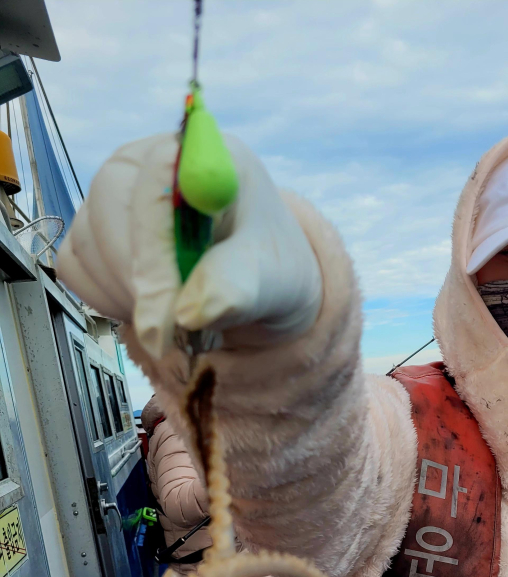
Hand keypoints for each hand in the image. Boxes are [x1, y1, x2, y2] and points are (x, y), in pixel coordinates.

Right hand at [57, 133, 321, 359]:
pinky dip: (106, 299)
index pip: (157, 176)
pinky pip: (75, 267)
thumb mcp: (272, 281)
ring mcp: (112, 196)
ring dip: (126, 295)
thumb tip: (191, 311)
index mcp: (201, 157)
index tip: (171, 308)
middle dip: (138, 276)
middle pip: (108, 204)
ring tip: (176, 313)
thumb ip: (237, 289)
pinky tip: (148, 306)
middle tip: (174, 327)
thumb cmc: (267, 270)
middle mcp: (147, 165)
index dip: (157, 245)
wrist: (254, 285)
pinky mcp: (91, 232)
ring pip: (87, 242)